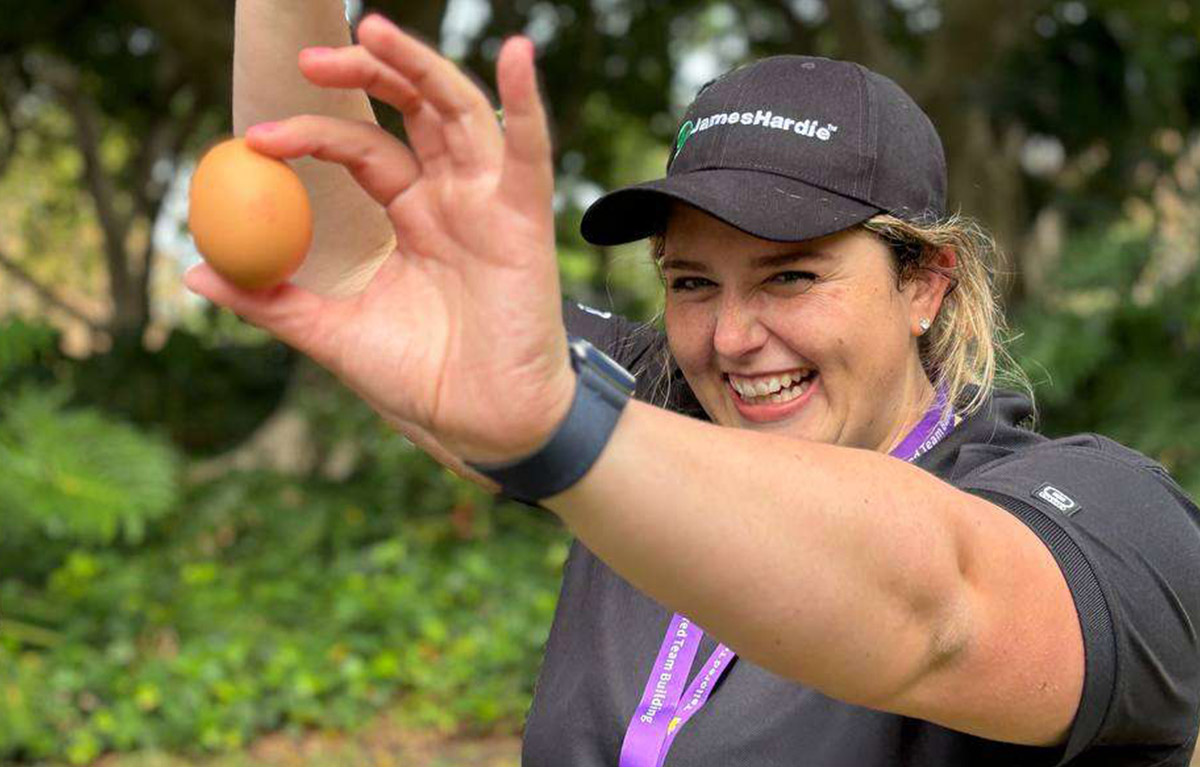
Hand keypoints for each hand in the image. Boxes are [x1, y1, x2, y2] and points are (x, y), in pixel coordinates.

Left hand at [186, 14, 573, 464]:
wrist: (485, 428)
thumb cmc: (422, 382)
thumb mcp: (333, 335)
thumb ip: (271, 300)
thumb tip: (194, 268)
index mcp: (412, 217)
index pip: (362, 150)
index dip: (312, 134)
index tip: (256, 139)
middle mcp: (452, 199)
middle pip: (413, 110)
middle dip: (366, 72)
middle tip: (308, 57)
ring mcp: (489, 204)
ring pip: (458, 113)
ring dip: (420, 66)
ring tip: (371, 27)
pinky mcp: (525, 220)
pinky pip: (530, 152)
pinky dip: (527, 103)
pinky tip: (516, 54)